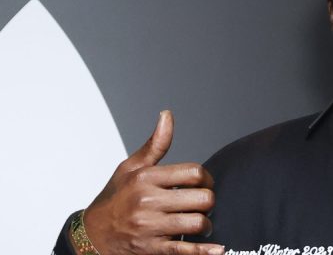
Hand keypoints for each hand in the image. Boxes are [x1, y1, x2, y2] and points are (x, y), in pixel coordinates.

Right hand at [77, 110, 224, 254]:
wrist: (91, 234)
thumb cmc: (114, 198)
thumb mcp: (131, 167)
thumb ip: (156, 144)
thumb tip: (167, 116)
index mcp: (146, 179)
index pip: (194, 172)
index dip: (207, 178)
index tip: (204, 183)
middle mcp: (148, 202)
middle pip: (201, 198)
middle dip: (208, 202)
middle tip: (203, 204)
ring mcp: (150, 227)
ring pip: (197, 223)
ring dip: (206, 224)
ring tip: (201, 223)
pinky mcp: (151, 249)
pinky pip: (184, 250)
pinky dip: (204, 251)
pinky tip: (216, 249)